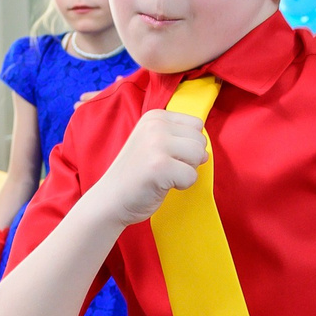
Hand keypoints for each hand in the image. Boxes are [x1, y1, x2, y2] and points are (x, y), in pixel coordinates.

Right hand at [94, 106, 209, 226]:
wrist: (110, 199)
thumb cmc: (136, 175)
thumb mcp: (152, 143)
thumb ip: (177, 138)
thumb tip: (205, 151)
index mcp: (155, 116)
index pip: (196, 125)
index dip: (188, 145)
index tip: (167, 155)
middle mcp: (156, 125)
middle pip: (200, 140)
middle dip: (189, 159)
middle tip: (166, 168)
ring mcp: (157, 144)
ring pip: (199, 155)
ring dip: (186, 171)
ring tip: (165, 175)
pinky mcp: (160, 166)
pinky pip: (192, 176)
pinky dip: (182, 185)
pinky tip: (162, 185)